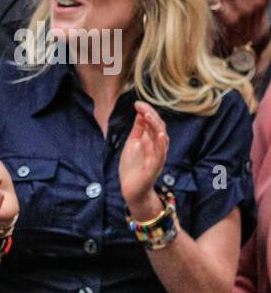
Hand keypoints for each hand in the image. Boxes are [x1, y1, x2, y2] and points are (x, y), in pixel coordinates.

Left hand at [119, 101, 168, 217]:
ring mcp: (157, 157)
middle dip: (151, 116)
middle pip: (159, 128)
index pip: (153, 123)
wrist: (131, 189)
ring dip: (155, 126)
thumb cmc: (133, 167)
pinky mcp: (154, 167)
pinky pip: (159, 154)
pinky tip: (157, 135)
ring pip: (161, 139)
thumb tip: (140, 112)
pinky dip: (159, 144)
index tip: (137, 103)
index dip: (147, 112)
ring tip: (148, 115)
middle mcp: (157, 147)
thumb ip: (138, 129)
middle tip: (141, 106)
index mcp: (152, 141)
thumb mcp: (133, 144)